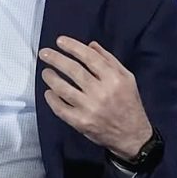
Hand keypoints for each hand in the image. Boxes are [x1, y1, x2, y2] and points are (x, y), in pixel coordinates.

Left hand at [39, 36, 151, 159]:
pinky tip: (48, 92)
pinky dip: (51, 99)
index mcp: (114, 80)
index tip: (60, 41)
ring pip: (63, 89)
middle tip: (44, 53)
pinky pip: (60, 108)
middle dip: (56, 59)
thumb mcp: (127, 78)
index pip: (89, 58)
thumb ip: (109, 60)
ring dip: (51, 78)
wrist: (132, 136)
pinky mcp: (81, 122)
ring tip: (46, 72)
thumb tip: (90, 45)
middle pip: (74, 71)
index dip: (73, 47)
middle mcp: (101, 93)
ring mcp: (90, 109)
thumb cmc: (129, 103)